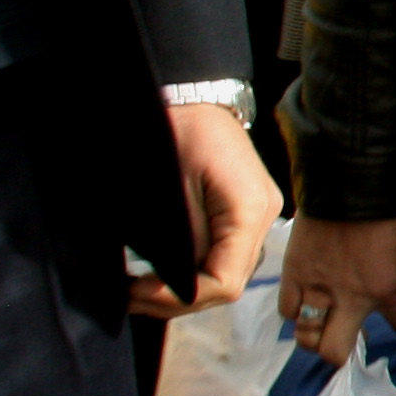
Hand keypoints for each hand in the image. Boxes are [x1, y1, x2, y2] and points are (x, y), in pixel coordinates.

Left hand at [129, 103, 283, 318]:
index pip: (224, 282)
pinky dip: (193, 270)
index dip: (181, 298)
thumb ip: (181, 241)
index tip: (138, 292)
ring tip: (141, 288)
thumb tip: (172, 283)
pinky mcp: (245, 213)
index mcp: (249, 211)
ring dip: (185, 288)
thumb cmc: (176, 133)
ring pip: (226, 273)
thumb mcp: (171, 191)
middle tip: (131, 296)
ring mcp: (259, 216)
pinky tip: (163, 270)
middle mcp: (264, 218)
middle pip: (228, 283)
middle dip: (178, 298)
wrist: (192, 97)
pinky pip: (223, 255)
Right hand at [277, 212, 395, 357]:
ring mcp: (315, 286)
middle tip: (350, 332)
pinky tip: (308, 298)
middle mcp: (347, 297)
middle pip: (333, 352)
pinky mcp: (292, 271)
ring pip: (304, 335)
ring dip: (316, 333)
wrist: (354, 176)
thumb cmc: (392, 207)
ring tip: (325, 320)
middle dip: (344, 350)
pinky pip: (287, 308)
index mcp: (385, 289)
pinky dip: (297, 309)